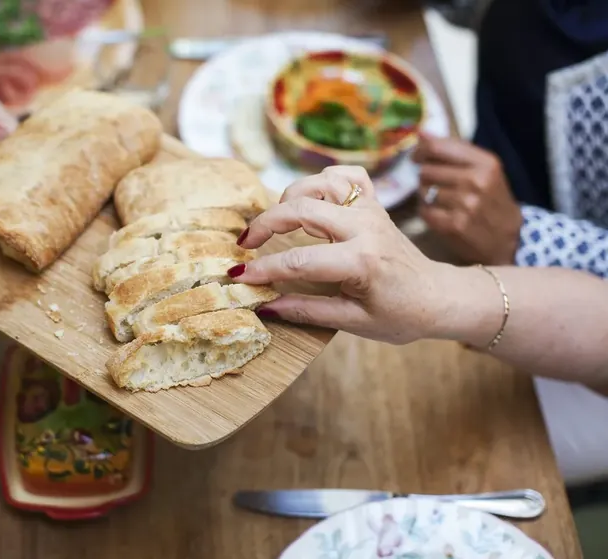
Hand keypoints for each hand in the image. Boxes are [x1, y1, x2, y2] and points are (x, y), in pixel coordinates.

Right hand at [232, 166, 454, 343]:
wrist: (438, 297)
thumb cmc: (400, 315)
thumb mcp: (355, 323)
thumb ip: (308, 311)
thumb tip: (266, 307)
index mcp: (362, 261)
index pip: (300, 260)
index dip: (264, 268)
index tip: (239, 276)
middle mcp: (365, 227)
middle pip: (302, 208)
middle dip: (266, 223)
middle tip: (246, 243)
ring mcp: (371, 210)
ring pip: (321, 182)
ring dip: (291, 196)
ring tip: (277, 220)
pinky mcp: (375, 204)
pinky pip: (347, 175)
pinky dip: (323, 179)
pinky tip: (312, 197)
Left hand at [413, 134, 521, 264]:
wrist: (508, 240)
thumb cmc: (493, 200)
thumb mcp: (485, 170)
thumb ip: (454, 151)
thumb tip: (421, 133)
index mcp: (486, 163)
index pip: (438, 148)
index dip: (421, 151)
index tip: (417, 157)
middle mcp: (476, 181)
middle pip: (426, 170)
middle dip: (426, 176)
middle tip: (436, 184)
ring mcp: (464, 205)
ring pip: (423, 190)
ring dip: (427, 195)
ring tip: (442, 201)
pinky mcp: (453, 225)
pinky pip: (424, 210)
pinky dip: (427, 212)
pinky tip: (440, 214)